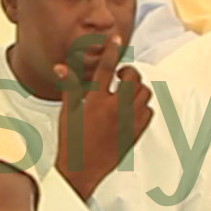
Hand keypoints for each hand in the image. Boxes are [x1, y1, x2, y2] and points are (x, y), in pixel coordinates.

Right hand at [54, 33, 151, 201]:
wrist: (81, 171)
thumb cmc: (71, 142)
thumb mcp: (67, 111)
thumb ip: (69, 86)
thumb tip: (62, 66)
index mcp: (95, 101)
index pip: (105, 68)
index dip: (111, 50)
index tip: (116, 39)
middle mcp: (114, 109)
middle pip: (132, 78)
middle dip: (128, 72)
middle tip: (121, 75)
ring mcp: (127, 122)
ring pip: (144, 93)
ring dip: (137, 88)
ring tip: (127, 91)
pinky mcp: (135, 134)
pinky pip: (149, 112)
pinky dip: (143, 107)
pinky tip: (132, 109)